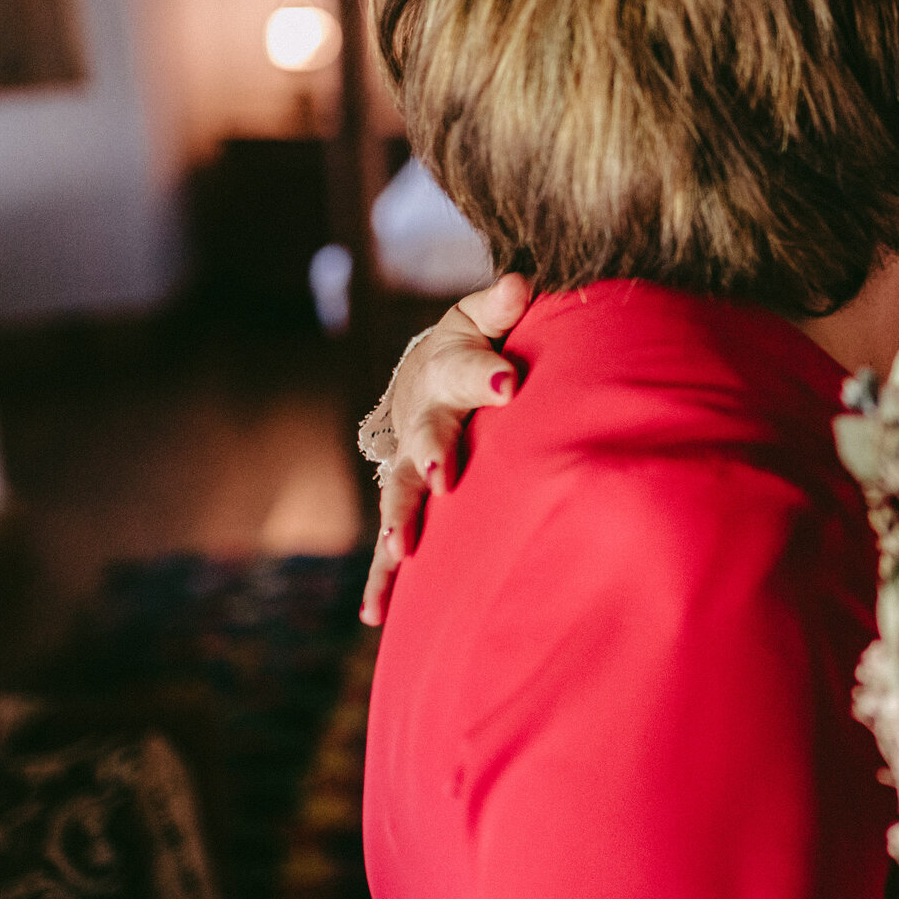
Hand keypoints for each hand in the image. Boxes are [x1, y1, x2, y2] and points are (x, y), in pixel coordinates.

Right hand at [361, 274, 532, 625]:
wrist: (420, 377)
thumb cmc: (471, 346)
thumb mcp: (481, 319)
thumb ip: (500, 305)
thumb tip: (522, 283)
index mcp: (447, 370)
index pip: (468, 367)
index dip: (486, 373)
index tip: (509, 381)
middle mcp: (420, 420)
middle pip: (424, 435)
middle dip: (432, 452)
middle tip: (444, 475)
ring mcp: (406, 466)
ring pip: (398, 493)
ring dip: (400, 520)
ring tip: (402, 551)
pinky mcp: (404, 503)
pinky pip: (391, 544)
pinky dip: (383, 579)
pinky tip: (376, 616)